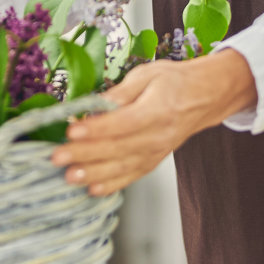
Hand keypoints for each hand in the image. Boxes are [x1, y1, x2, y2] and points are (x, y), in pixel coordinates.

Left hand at [49, 48, 256, 196]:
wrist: (206, 97)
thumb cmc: (175, 81)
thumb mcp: (148, 74)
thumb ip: (121, 92)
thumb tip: (96, 104)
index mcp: (158, 110)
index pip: (122, 124)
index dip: (96, 130)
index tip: (71, 131)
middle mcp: (158, 137)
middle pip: (118, 149)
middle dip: (84, 155)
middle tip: (57, 156)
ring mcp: (157, 153)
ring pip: (122, 168)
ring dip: (93, 174)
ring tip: (69, 176)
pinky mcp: (154, 161)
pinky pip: (131, 177)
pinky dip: (111, 185)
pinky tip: (91, 188)